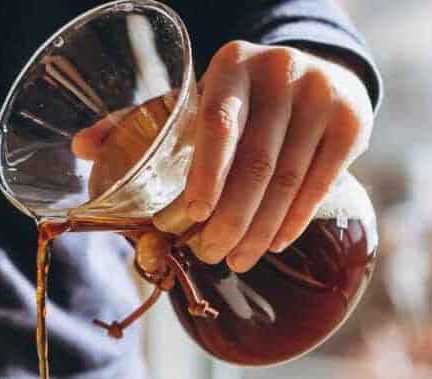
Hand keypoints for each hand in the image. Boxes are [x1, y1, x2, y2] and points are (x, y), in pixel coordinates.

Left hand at [74, 42, 372, 271]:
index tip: (188, 220)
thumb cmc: (240, 98)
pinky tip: (274, 242)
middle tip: (208, 254)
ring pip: (287, 182)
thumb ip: (140, 123)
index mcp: (231, 66)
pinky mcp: (353, 121)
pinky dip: (293, 220)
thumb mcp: (196, 99)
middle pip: (254, 164)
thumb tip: (79, 148)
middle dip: (228, 220)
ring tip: (236, 260)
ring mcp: (322, 95)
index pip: (218, 127)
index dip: (205, 178)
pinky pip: (321, 184)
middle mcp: (280, 73)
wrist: (316, 70)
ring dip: (258, 230)